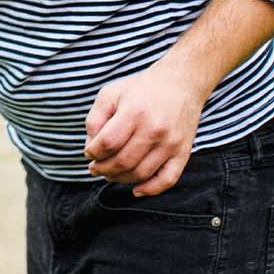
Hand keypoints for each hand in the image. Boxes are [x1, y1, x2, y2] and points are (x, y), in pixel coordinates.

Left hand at [84, 62, 207, 196]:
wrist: (181, 83)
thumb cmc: (140, 89)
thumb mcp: (110, 94)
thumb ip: (95, 119)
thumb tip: (92, 148)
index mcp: (135, 112)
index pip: (108, 143)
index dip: (93, 153)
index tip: (89, 152)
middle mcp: (155, 129)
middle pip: (122, 162)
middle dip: (102, 169)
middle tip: (95, 167)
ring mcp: (171, 143)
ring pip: (140, 173)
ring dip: (119, 179)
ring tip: (110, 173)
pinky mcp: (183, 152)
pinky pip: (168, 180)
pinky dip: (150, 189)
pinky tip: (136, 189)